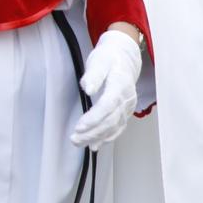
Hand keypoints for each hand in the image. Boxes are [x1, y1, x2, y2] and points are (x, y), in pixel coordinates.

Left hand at [70, 28, 142, 149]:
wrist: (124, 58)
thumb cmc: (109, 58)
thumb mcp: (99, 60)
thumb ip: (94, 75)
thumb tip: (88, 88)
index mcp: (120, 85)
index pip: (108, 106)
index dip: (94, 118)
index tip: (79, 126)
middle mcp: (126, 98)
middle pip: (110, 120)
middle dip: (92, 132)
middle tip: (75, 138)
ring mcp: (127, 106)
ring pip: (114, 127)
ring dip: (97, 137)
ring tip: (80, 142)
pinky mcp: (125, 111)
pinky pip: (118, 127)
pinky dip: (107, 137)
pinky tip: (95, 144)